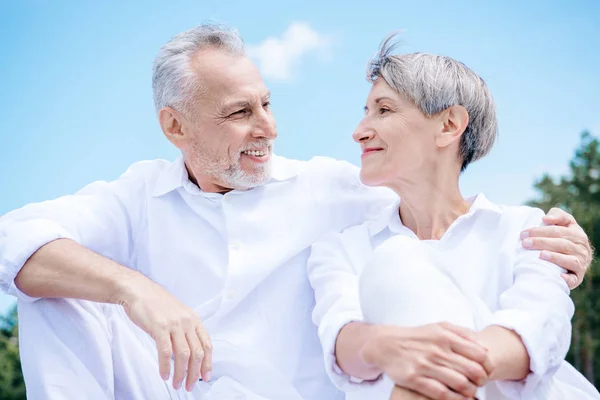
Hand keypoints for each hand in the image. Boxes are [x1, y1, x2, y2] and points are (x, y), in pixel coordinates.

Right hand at [116, 270, 211, 391]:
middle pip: (197, 353)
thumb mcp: (177, 314)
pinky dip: (166, 367)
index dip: (208, 363)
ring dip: (181, 373)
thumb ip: (184, 330)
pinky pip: (166, 352)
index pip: (207, 344)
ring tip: (176, 384)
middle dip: (195, 373)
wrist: (138, 290)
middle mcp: (187, 321)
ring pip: (183, 355)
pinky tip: (164, 375)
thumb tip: (186, 353)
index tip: (205, 376)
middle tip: (189, 386)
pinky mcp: (159, 327)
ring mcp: (174, 324)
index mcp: (193, 319)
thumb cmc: (155, 303)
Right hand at [362, 322, 492, 399]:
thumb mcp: (438, 327)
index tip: (487, 371)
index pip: (479, 354)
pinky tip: (459, 398)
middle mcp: (436, 350)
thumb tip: (483, 347)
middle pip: (472, 370)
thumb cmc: (417, 337)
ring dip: (470, 391)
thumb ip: (461, 333)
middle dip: (481, 380)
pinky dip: (455, 399)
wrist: (386, 344)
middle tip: (480, 383)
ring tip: (470, 391)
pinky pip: (442, 393)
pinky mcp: (414, 379)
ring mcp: (425, 365)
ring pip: (460, 384)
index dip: (488, 365)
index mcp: (445, 336)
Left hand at [521, 207, 592, 288]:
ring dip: (554, 257)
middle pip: (561, 243)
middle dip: (541, 242)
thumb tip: (546, 218)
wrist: (576, 260)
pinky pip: (574, 278)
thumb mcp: (564, 224)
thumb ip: (557, 216)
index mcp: (577, 234)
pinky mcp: (578, 277)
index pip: (559, 230)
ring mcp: (581, 263)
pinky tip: (558, 276)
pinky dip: (567, 278)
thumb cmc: (563, 239)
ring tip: (540, 255)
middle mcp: (581, 248)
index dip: (540, 230)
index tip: (524, 233)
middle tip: (525, 243)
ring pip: (569, 259)